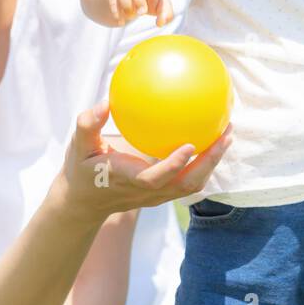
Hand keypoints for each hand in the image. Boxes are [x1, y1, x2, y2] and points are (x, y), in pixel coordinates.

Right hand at [56, 99, 233, 225]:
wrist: (84, 202)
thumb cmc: (81, 168)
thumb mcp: (77, 146)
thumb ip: (88, 125)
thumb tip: (106, 102)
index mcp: (126, 179)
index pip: (154, 178)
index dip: (173, 165)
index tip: (191, 145)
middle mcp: (145, 192)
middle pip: (184, 184)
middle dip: (208, 163)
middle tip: (226, 135)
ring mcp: (156, 196)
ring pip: (191, 185)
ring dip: (213, 163)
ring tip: (227, 136)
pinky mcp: (162, 194)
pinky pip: (188, 180)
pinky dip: (205, 163)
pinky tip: (212, 140)